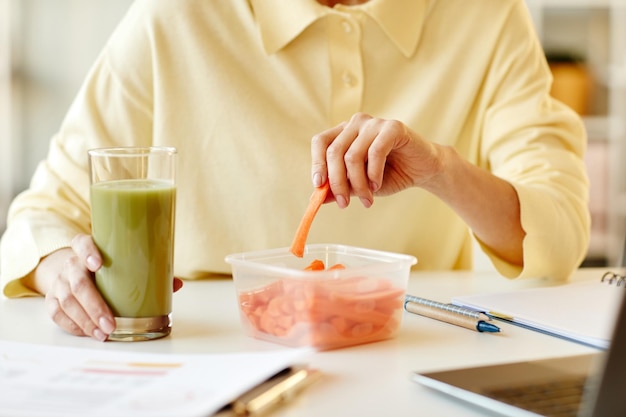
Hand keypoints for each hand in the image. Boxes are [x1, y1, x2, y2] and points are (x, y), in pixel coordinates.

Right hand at [28, 234, 182, 341]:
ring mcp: (59, 281)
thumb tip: (176, 284)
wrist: (73, 268)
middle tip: (110, 323)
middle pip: (77, 282)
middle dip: (94, 305)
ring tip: (104, 333)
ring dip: (86, 320)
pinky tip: (88, 333)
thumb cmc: (106, 267)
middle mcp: (70, 263)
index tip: (98, 263)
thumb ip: (148, 271)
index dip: (89, 252)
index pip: (82, 243)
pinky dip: (73, 325)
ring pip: (67, 301)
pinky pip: (57, 313)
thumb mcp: (123, 262)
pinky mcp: (52, 298)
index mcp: (87, 248)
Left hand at [310, 112, 440, 207]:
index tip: (318, 186)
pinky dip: (373, 174)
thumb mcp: (360, 184)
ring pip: (352, 156)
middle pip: (334, 152)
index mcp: (344, 132)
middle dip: (337, 182)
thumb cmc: (390, 175)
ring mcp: (374, 123)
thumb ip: (339, 188)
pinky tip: (377, 186)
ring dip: (358, 183)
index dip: (317, 164)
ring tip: (367, 199)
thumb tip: (316, 199)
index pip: (321, 142)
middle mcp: (356, 123)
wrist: (423, 170)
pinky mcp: (393, 127)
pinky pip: (375, 152)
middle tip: (344, 204)